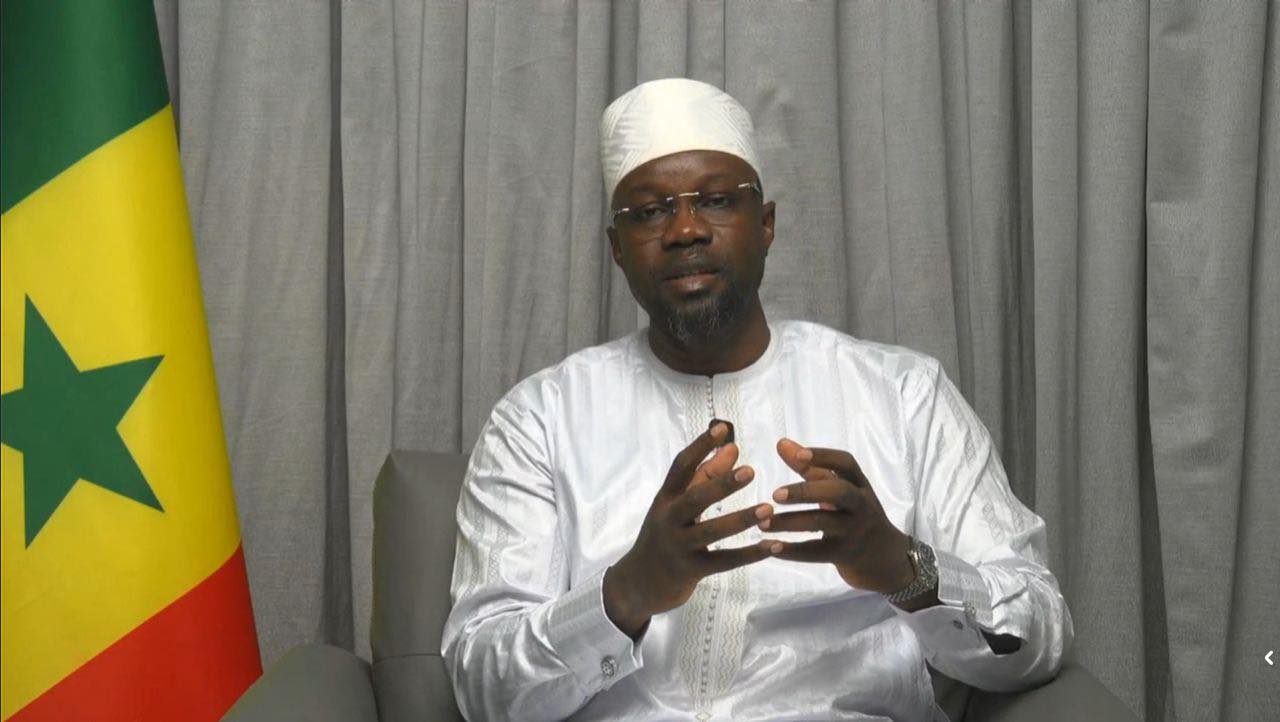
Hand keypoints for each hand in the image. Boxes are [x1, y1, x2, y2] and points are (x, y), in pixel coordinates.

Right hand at [603, 422, 778, 637]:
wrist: (638, 583)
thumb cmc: (663, 537)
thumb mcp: (676, 505)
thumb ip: (705, 476)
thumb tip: (733, 448)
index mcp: (665, 499)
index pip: (681, 467)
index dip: (700, 447)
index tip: (723, 429)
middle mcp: (669, 520)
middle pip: (694, 498)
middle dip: (721, 484)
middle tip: (750, 470)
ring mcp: (679, 547)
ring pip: (711, 531)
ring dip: (741, 519)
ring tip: (768, 508)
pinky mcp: (691, 571)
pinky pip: (724, 561)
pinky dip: (751, 554)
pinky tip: (775, 546)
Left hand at [763, 438, 916, 596]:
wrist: (880, 554)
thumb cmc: (852, 512)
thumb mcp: (840, 487)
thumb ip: (809, 466)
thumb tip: (780, 443)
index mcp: (859, 483)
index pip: (846, 463)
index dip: (823, 456)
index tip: (799, 455)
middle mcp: (860, 504)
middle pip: (839, 492)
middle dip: (806, 491)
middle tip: (776, 494)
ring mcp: (853, 530)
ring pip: (823, 523)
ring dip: (790, 522)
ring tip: (762, 523)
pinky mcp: (843, 554)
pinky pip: (816, 552)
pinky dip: (792, 551)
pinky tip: (770, 546)